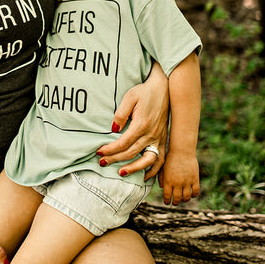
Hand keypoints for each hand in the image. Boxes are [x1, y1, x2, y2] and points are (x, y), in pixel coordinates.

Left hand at [96, 63, 168, 179]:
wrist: (165, 88)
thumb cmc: (145, 92)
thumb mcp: (130, 97)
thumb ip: (121, 114)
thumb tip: (113, 129)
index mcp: (141, 125)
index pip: (123, 143)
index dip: (110, 149)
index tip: (99, 152)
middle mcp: (151, 134)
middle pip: (131, 153)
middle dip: (115, 159)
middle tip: (102, 162)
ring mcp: (159, 138)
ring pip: (147, 160)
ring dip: (134, 168)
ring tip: (121, 173)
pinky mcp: (163, 139)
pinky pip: (160, 159)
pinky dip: (153, 170)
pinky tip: (145, 175)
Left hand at [158, 150, 199, 204]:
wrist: (182, 150)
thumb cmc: (170, 157)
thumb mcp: (163, 167)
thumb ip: (161, 177)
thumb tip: (161, 187)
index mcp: (168, 181)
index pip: (167, 196)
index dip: (167, 201)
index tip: (167, 202)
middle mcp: (177, 183)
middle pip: (177, 199)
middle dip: (175, 202)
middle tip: (175, 202)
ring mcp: (186, 182)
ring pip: (186, 197)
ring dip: (184, 200)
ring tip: (183, 198)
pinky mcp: (195, 179)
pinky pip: (195, 192)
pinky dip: (193, 195)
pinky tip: (191, 194)